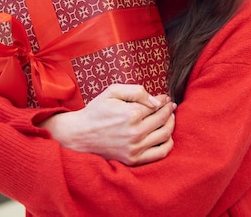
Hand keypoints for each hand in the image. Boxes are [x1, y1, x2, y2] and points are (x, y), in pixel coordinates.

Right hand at [39, 84, 175, 165]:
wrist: (79, 135)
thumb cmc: (96, 111)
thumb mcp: (113, 91)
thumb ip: (137, 91)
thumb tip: (157, 101)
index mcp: (131, 114)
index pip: (156, 106)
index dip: (163, 100)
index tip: (165, 98)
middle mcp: (135, 132)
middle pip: (163, 119)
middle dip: (169, 110)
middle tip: (170, 105)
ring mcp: (135, 148)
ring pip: (165, 135)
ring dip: (171, 124)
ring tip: (170, 117)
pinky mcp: (134, 160)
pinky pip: (161, 153)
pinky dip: (168, 143)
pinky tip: (166, 135)